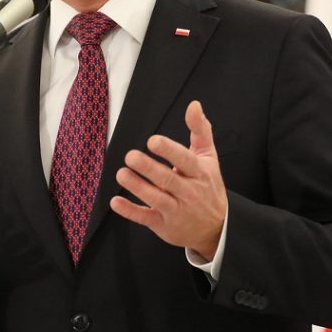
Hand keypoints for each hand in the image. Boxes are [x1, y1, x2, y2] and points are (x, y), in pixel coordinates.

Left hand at [109, 101, 226, 260]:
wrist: (216, 227)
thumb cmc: (207, 186)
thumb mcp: (208, 157)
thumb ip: (200, 130)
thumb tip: (194, 105)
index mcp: (199, 173)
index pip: (185, 160)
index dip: (169, 151)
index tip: (152, 141)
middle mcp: (189, 192)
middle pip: (167, 180)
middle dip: (148, 168)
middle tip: (130, 156)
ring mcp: (176, 210)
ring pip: (155, 199)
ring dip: (137, 187)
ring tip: (122, 173)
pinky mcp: (163, 224)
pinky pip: (145, 218)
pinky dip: (130, 211)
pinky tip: (115, 202)